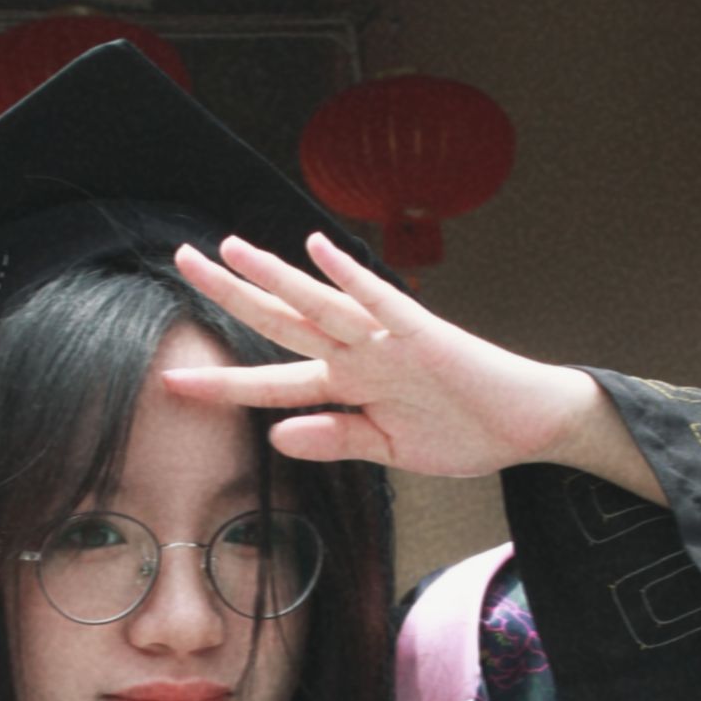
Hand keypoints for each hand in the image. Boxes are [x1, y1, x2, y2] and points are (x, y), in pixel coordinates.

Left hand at [168, 234, 663, 499]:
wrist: (528, 426)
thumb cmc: (463, 432)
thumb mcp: (388, 451)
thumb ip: (334, 440)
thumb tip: (276, 438)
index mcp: (345, 386)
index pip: (271, 381)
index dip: (222, 383)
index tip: (172, 382)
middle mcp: (356, 354)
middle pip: (280, 322)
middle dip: (229, 295)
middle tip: (179, 261)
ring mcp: (387, 340)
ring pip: (318, 304)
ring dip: (275, 276)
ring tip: (229, 249)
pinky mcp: (423, 333)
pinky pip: (381, 301)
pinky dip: (350, 276)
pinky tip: (316, 249)